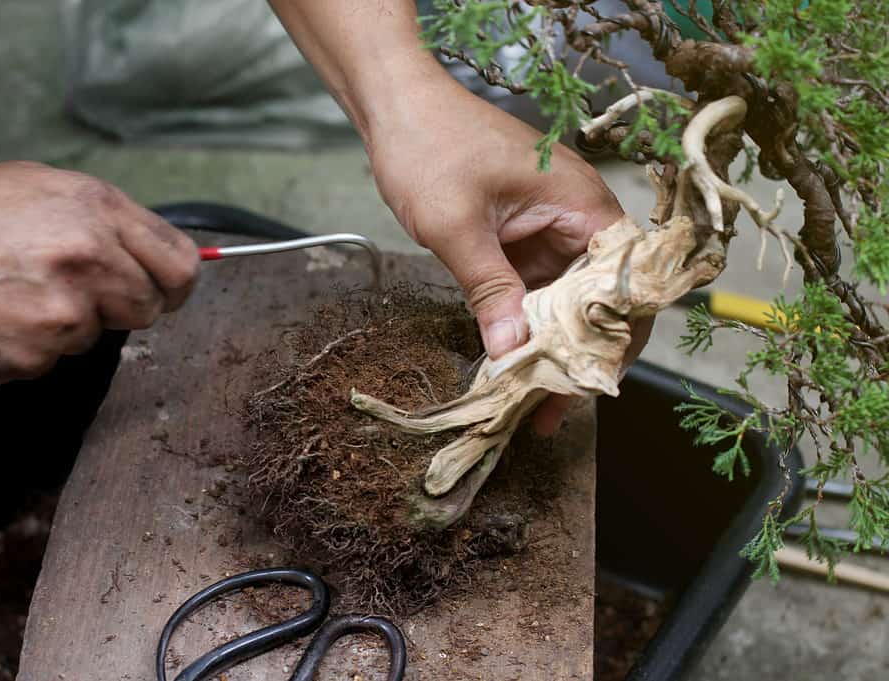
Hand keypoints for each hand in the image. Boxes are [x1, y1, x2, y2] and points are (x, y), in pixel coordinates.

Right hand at [0, 162, 198, 381]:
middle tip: (70, 295)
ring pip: (98, 336)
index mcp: (95, 205)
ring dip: (65, 327)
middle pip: (149, 306)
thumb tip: (155, 254)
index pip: (179, 260)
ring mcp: (65, 303)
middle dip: (118, 308)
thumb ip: (102, 221)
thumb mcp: (37, 189)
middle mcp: (89, 250)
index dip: (173, 284)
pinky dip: (28, 349)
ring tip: (13, 295)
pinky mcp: (37, 347)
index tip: (162, 293)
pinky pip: (54, 361)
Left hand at [365, 78, 647, 433]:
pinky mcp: (518, 235)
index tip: (590, 382)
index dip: (615, 335)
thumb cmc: (428, 146)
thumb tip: (512, 350)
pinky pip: (532, 286)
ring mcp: (545, 225)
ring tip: (529, 399)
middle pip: (595, 296)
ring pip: (562, 297)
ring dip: (546, 344)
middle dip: (575, 353)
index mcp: (578, 202)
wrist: (394, 107)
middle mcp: (572, 214)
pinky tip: (507, 360)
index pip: (624, 279)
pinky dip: (521, 321)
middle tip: (553, 408)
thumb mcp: (457, 226)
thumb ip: (489, 289)